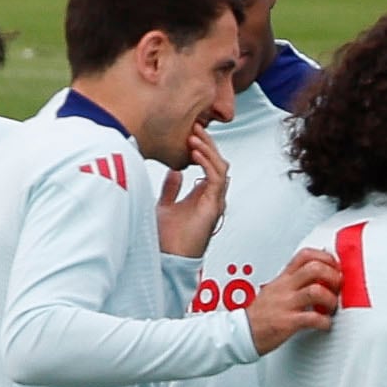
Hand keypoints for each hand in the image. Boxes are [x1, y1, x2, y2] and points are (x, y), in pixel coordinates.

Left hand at [157, 124, 227, 259]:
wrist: (169, 259)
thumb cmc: (168, 240)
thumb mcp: (165, 205)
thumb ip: (171, 188)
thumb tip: (173, 171)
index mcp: (202, 196)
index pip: (209, 164)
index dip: (201, 147)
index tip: (189, 131)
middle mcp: (212, 198)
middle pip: (217, 163)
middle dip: (207, 143)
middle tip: (195, 126)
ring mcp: (215, 202)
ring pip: (220, 168)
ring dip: (208, 149)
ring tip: (194, 135)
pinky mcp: (213, 207)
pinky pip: (216, 179)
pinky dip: (207, 163)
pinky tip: (195, 152)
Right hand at [252, 246, 344, 353]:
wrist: (242, 332)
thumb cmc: (260, 314)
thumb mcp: (275, 289)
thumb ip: (294, 281)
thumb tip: (315, 274)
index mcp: (283, 278)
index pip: (305, 255)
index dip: (325, 257)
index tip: (335, 266)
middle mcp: (285, 288)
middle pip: (314, 268)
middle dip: (333, 275)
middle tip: (338, 286)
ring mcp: (286, 304)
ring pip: (316, 291)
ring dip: (331, 299)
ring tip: (332, 307)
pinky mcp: (287, 322)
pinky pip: (312, 319)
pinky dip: (325, 322)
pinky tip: (324, 325)